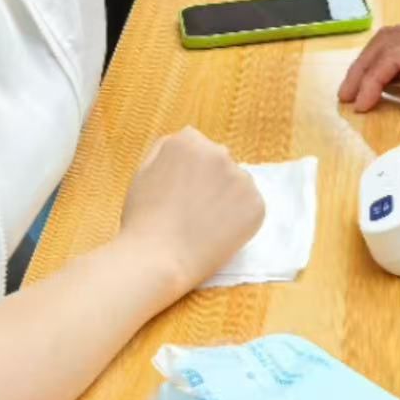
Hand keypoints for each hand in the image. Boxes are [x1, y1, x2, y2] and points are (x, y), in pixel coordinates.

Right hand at [117, 127, 263, 291]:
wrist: (158, 260)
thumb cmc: (144, 220)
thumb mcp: (143, 171)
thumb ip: (166, 148)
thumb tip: (187, 139)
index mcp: (188, 141)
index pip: (196, 145)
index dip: (187, 171)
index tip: (179, 192)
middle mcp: (219, 153)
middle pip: (219, 161)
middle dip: (209, 179)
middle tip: (191, 209)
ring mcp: (241, 178)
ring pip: (236, 182)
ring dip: (226, 197)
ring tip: (203, 223)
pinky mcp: (256, 204)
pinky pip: (250, 206)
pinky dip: (239, 218)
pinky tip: (217, 232)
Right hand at [339, 21, 399, 115]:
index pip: (396, 54)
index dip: (373, 79)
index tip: (361, 103)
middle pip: (388, 40)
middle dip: (362, 67)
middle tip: (346, 96)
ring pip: (395, 37)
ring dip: (372, 61)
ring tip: (358, 87)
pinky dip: (389, 58)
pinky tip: (385, 76)